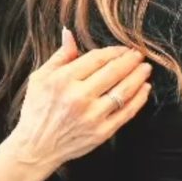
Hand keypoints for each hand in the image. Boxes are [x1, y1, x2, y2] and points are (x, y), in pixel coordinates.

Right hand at [8, 29, 152, 172]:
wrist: (36, 147)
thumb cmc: (37, 109)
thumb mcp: (40, 78)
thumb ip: (60, 56)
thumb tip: (69, 34)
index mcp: (63, 80)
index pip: (97, 59)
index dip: (114, 51)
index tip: (123, 49)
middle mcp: (79, 97)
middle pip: (114, 72)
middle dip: (130, 61)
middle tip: (139, 55)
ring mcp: (92, 116)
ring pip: (124, 91)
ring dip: (139, 77)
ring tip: (145, 69)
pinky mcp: (101, 132)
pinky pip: (126, 112)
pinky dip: (139, 99)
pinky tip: (144, 89)